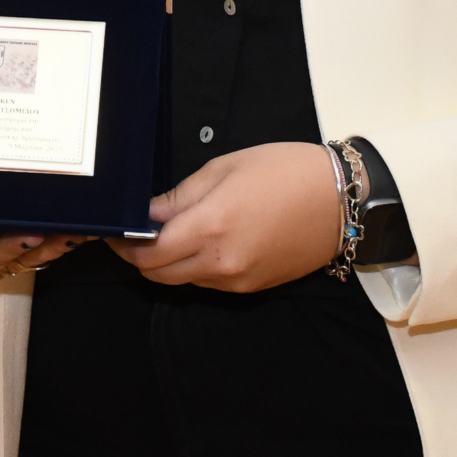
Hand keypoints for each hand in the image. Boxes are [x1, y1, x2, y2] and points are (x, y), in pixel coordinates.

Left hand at [112, 142, 342, 291]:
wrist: (342, 201)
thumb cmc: (285, 172)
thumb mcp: (224, 169)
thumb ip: (179, 196)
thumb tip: (145, 214)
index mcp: (210, 227)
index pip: (146, 252)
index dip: (122, 244)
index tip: (113, 230)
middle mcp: (221, 262)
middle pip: (157, 275)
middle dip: (138, 257)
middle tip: (133, 234)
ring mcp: (238, 280)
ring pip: (182, 281)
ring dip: (166, 264)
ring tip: (169, 234)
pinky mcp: (252, 288)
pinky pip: (209, 283)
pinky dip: (195, 267)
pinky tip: (202, 242)